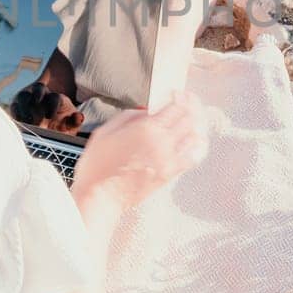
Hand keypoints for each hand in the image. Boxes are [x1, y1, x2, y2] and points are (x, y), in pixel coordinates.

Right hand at [71, 92, 208, 207]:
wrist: (100, 197)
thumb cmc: (98, 166)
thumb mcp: (106, 131)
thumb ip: (129, 116)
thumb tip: (146, 111)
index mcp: (147, 129)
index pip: (176, 107)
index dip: (179, 98)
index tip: (175, 95)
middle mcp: (162, 143)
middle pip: (189, 119)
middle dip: (188, 109)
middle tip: (185, 105)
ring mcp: (168, 160)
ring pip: (194, 137)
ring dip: (192, 127)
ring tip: (187, 122)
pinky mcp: (169, 175)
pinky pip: (192, 158)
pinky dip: (194, 148)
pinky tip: (190, 143)